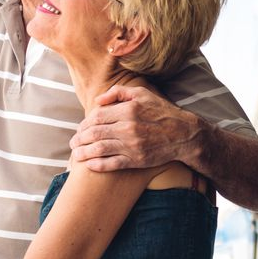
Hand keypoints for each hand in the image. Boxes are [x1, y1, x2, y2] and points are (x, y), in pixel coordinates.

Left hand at [71, 83, 200, 172]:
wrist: (184, 134)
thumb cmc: (161, 112)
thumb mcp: (142, 94)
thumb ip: (118, 92)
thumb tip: (98, 100)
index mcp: (128, 110)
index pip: (96, 117)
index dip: (84, 123)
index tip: (80, 128)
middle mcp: (128, 127)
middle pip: (94, 133)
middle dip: (79, 139)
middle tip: (73, 143)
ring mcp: (132, 145)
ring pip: (99, 149)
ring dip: (83, 153)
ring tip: (76, 155)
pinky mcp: (136, 160)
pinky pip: (112, 164)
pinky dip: (98, 165)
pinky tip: (89, 165)